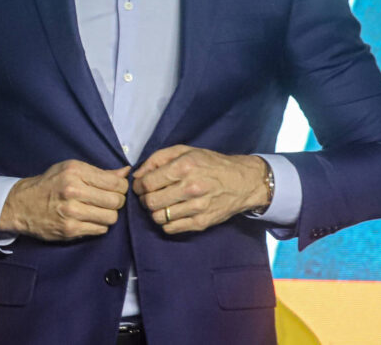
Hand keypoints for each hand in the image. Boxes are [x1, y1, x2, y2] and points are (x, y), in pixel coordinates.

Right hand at [0, 160, 129, 240]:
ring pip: (111, 217)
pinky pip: (100, 230)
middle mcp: (73, 190)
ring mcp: (72, 212)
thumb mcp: (70, 169)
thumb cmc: (49, 184)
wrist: (22, 204)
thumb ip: (98, 172)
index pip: (115, 183)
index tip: (116, 189)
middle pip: (116, 201)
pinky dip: (99, 225)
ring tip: (99, 211)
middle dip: (117, 202)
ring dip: (109, 215)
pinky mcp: (70, 229)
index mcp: (75, 171)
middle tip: (109, 201)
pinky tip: (90, 220)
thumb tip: (126, 172)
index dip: (121, 187)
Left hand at [132, 145, 269, 233]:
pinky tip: (171, 213)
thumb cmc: (210, 164)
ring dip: (154, 212)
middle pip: (151, 202)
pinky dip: (166, 223)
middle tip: (148, 196)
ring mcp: (197, 207)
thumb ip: (157, 159)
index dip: (138, 186)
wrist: (243, 182)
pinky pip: (172, 228)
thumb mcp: (184, 151)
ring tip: (160, 205)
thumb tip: (137, 175)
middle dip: (144, 200)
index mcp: (184, 167)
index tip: (139, 186)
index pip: (147, 183)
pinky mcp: (202, 222)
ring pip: (159, 217)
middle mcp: (191, 188)